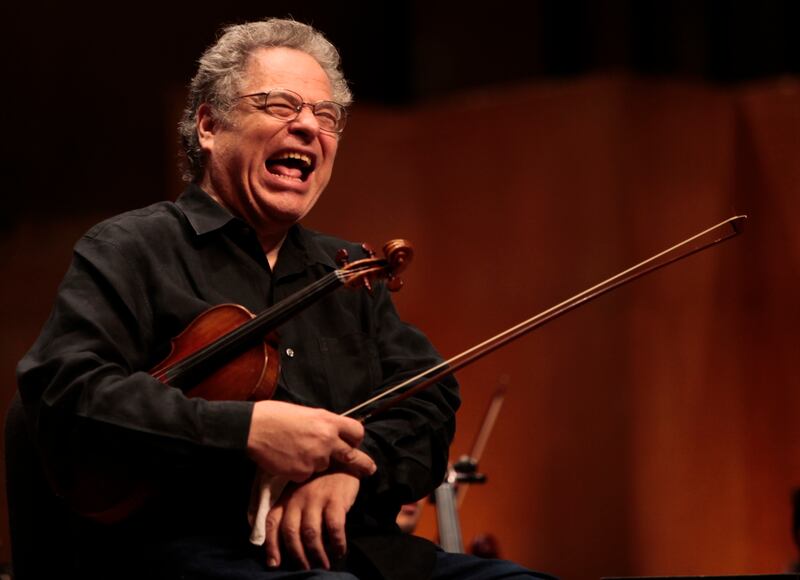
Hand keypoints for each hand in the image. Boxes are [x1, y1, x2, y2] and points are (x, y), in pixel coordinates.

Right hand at [246, 400, 375, 481]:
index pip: (357, 431)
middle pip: (351, 455)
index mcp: (328, 421)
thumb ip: (323, 424)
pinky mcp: (302, 473)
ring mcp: (315, 458)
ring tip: (296, 450)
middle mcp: (327, 440)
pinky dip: (300, 470)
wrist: (254, 428)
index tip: (355, 443)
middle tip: (369, 469)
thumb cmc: (276, 415)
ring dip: (316, 462)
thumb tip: (333, 431)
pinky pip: (307, 474)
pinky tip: (288, 459)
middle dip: (361, 464)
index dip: (356, 438)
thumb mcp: (306, 413)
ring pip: (324, 465)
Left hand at [264, 472, 359, 569]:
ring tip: (323, 564)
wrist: (344, 459)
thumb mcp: (301, 490)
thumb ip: (292, 509)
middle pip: (291, 532)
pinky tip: (340, 551)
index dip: (271, 544)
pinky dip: (337, 543)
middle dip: (297, 555)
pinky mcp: (335, 500)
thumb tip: (289, 543)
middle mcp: (298, 497)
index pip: (272, 522)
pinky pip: (334, 528)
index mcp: (287, 497)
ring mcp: (316, 498)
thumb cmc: (321, 480)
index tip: (274, 563)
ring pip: (310, 534)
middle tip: (306, 568)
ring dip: (317, 554)